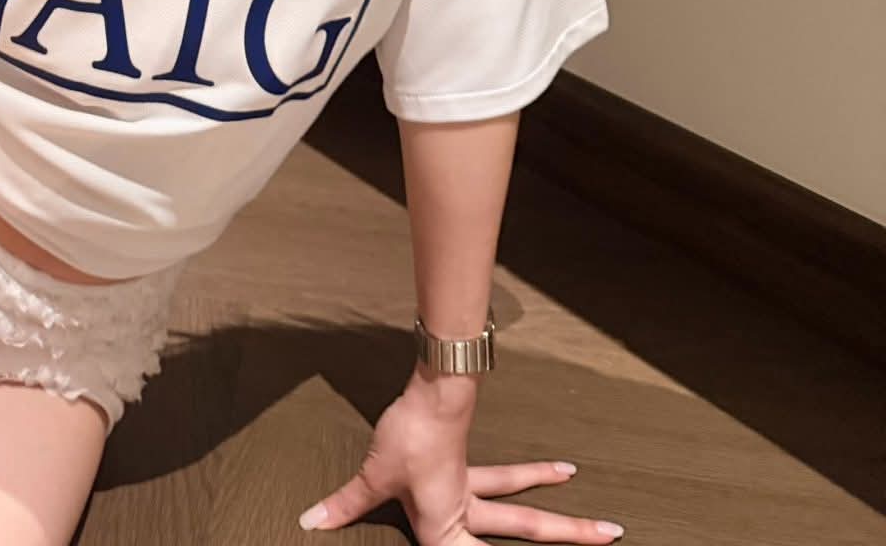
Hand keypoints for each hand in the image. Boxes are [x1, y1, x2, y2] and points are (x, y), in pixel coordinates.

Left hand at [298, 381, 624, 541]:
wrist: (434, 390)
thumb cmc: (408, 436)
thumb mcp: (374, 475)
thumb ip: (346, 503)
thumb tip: (310, 521)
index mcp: (446, 527)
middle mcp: (466, 513)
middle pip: (524, 534)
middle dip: (565, 540)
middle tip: (610, 539)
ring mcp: (472, 488)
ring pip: (524, 512)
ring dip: (561, 515)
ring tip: (604, 525)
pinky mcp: (468, 465)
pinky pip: (506, 482)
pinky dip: (533, 477)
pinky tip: (559, 470)